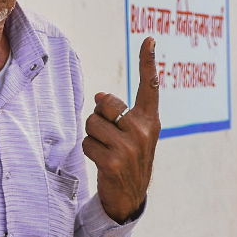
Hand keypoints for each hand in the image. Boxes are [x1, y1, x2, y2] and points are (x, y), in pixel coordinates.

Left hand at [83, 36, 160, 222]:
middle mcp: (143, 130)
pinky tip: (102, 162)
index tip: (149, 39)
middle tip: (109, 138)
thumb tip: (98, 96)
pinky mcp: (113, 161)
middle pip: (104, 103)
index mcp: (150, 120)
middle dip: (98, 117)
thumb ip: (118, 112)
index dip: (148, 62)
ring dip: (92, 136)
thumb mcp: (131, 134)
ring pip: (91, 123)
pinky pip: (86, 143)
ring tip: (106, 151)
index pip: (149, 86)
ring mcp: (129, 147)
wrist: (129, 196)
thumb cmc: (126, 158)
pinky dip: (88, 151)